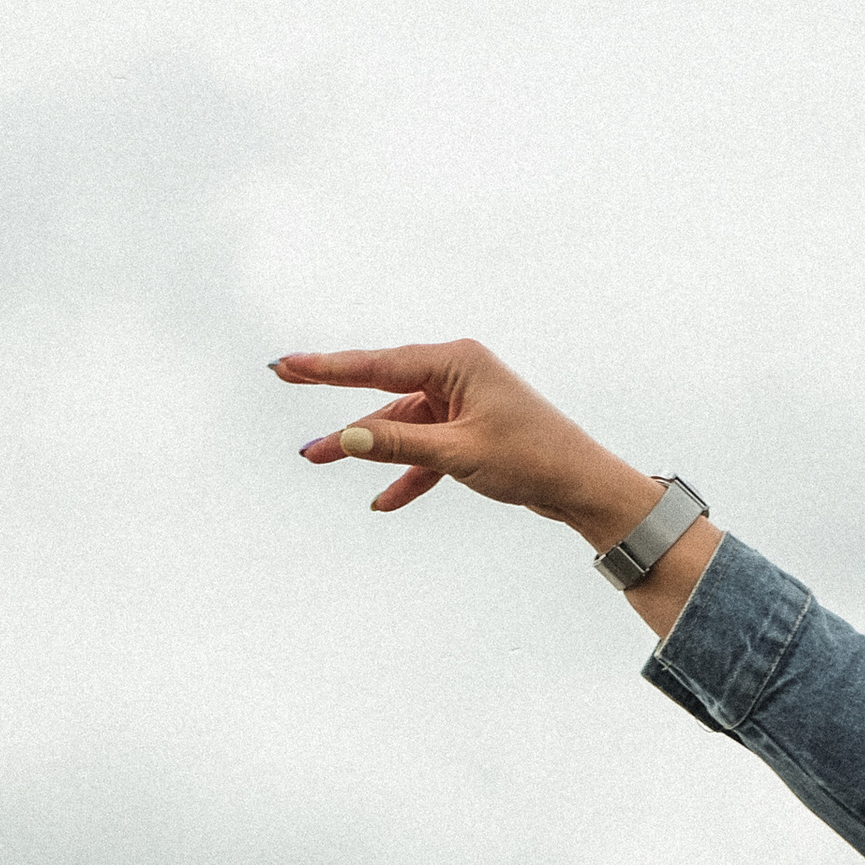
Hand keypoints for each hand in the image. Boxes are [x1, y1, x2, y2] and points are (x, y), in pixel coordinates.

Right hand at [270, 338, 720, 628]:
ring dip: (366, 448)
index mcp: (455, 361)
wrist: (581, 485)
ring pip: (401, 426)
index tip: (287, 363)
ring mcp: (461, 404)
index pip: (378, 365)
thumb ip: (401, 445)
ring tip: (314, 460)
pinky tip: (381, 503)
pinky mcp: (468, 435)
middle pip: (382, 389)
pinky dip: (407, 476)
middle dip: (336, 402)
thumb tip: (348, 440)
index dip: (327, 367)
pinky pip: (425, 453)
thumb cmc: (530, 459)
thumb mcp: (459, 454)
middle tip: (283, 378)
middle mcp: (456, 374)